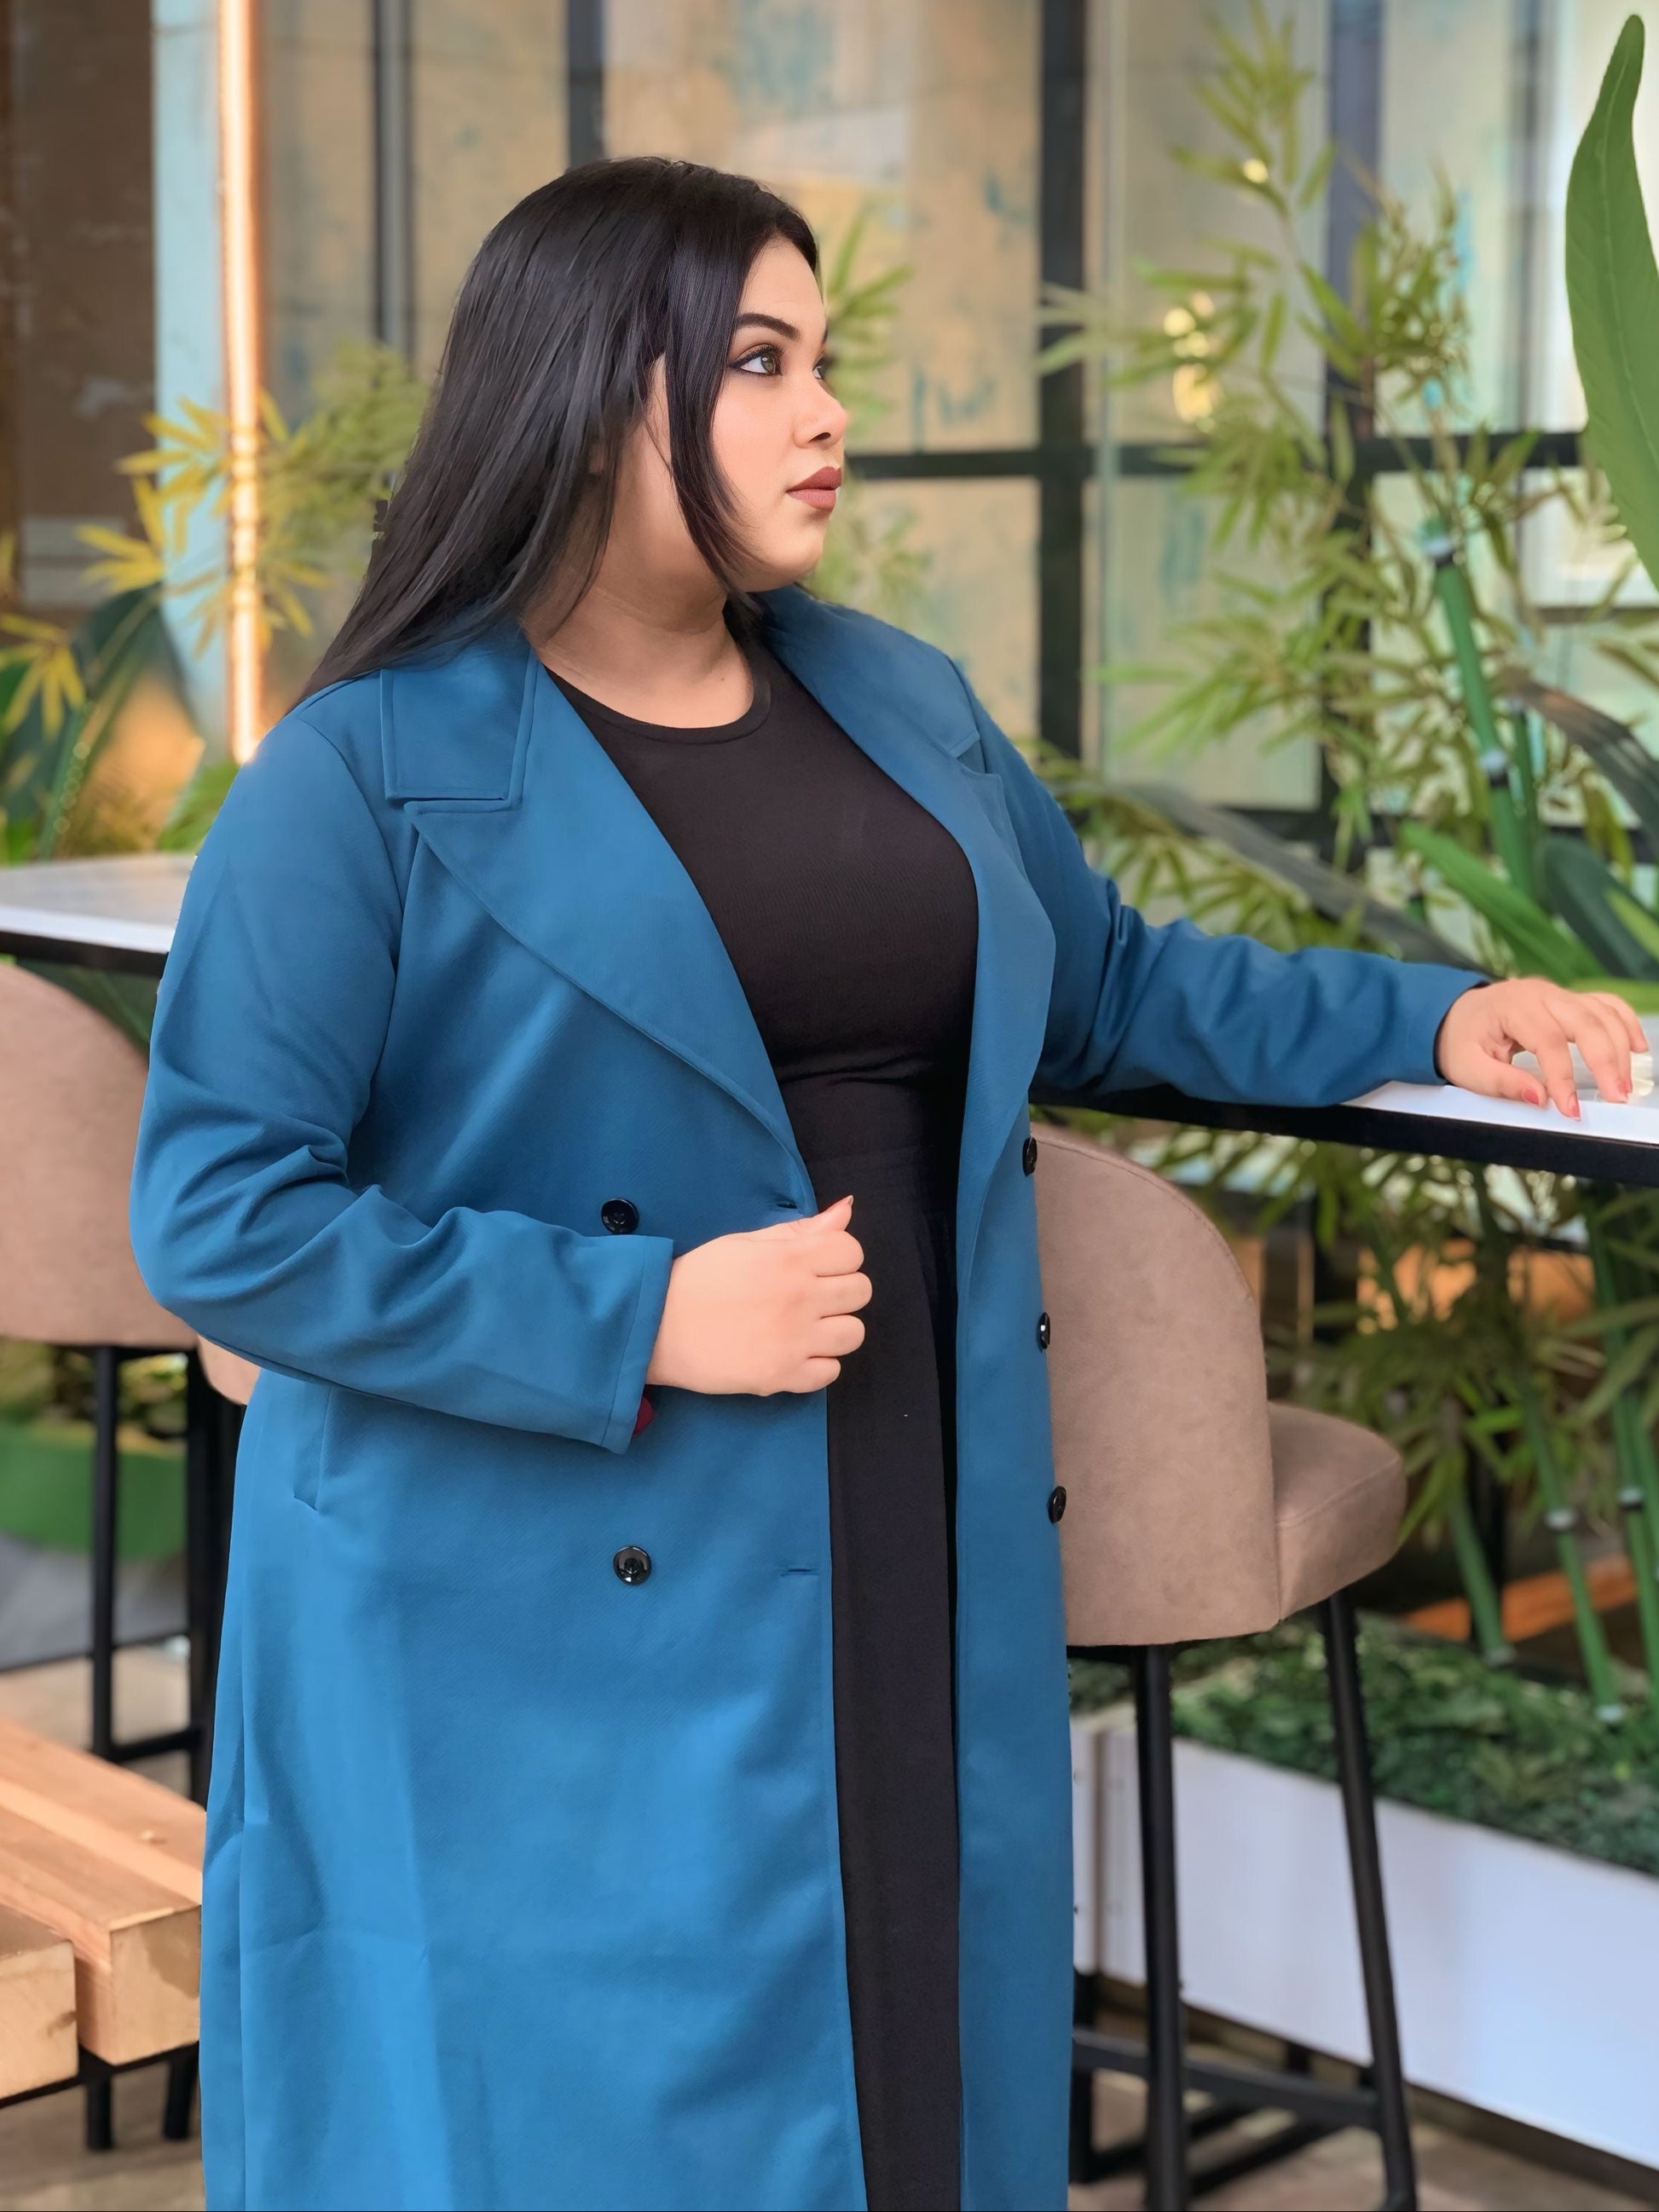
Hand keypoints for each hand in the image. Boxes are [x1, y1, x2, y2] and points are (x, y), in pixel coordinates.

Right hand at [644, 1194, 871, 1393]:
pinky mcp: (783, 1376)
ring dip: (835, 1329)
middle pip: (861, 1291)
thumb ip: (799, 1229)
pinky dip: (818, 1364)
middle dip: (842, 1291)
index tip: (817, 1266)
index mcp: (791, 1258)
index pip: (852, 1251)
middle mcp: (801, 1298)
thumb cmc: (698, 1278)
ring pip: (854, 1334)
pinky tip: (794, 1353)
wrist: (656, 1326)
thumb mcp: (746, 1242)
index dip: (839, 1257)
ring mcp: (795, 1340)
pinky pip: (831, 1372)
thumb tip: (846, 1210)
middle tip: (812, 1298)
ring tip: (806, 1328)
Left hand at [1433, 979, 1646, 1116]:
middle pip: (1586, 1022)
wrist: (1456, 1015)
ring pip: (1602, 1013)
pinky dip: (1625, 1023)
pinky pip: (1606, 1005)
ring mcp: (1558, 994)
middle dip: (1605, 1061)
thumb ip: (1501, 1083)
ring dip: (1620, 1048)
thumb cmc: (1461, 1041)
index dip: (1563, 1077)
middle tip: (1616, 1097)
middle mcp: (1541, 994)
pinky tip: (1638, 1047)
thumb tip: (1539, 1098)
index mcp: (1512, 1006)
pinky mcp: (1570, 1000)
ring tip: (1624, 1084)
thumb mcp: (1466, 1067)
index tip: (1571, 1109)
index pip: (1548, 1041)